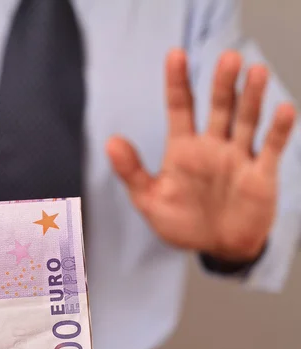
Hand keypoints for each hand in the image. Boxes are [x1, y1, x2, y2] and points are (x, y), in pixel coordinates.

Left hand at [107, 49, 296, 260]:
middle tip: (227, 59)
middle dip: (222, 84)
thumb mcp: (149, 199)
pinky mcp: (261, 175)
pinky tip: (284, 109)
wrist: (215, 249)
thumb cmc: (181, 223)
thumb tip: (110, 141)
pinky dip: (279, 130)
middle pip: (219, 107)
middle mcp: (212, 146)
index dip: (177, 82)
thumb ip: (131, 171)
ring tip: (254, 72)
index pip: (180, 107)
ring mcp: (238, 158)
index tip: (175, 55)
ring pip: (246, 120)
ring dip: (251, 98)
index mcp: (183, 148)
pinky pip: (272, 148)